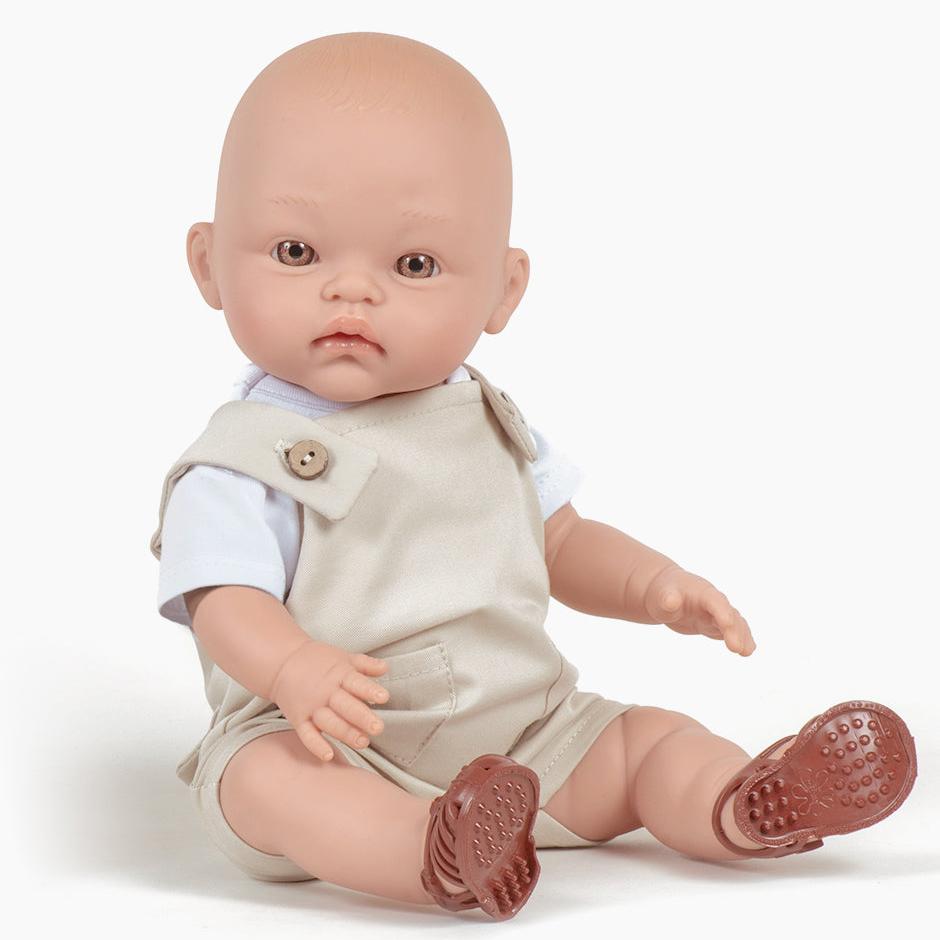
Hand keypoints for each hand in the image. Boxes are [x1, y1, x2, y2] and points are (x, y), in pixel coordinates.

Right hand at [269, 639, 389, 759]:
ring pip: (330, 722)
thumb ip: (365, 665)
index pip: (357, 683)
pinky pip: (307, 734)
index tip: (383, 697)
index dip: (370, 690)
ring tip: (363, 742)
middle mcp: (326, 692)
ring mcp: (312, 707)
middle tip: (378, 728)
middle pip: (346, 706)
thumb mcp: (344, 658)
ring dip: (345, 733)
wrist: (283, 662)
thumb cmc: (319, 662)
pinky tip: (328, 755)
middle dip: (362, 717)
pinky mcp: (299, 720)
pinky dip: (316, 745)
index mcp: (340, 675)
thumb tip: (385, 668)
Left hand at [643, 564, 755, 655]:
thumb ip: (668, 599)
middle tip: (737, 648)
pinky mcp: (716, 623)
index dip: (721, 611)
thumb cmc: (663, 593)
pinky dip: (741, 638)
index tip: (726, 623)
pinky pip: (732, 630)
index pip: (714, 600)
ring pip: (735, 623)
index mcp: (701, 591)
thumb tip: (671, 601)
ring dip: (742, 636)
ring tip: (746, 652)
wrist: (666, 593)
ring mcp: (717, 612)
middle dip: (734, 630)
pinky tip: (747, 650)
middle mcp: (714, 601)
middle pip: (728, 614)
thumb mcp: (662, 596)